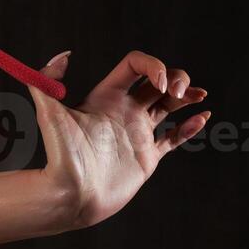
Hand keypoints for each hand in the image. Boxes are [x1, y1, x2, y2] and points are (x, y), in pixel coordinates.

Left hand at [31, 50, 208, 229]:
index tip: (161, 82)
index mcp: (106, 97)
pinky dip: (190, 127)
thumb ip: (46, 80)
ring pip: (169, 106)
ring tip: (198, 96)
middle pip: (156, 82)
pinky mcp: (147, 157)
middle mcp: (123, 111)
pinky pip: (174, 138)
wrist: (71, 194)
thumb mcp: (49, 113)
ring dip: (187, 96)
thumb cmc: (60, 155)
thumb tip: (64, 54)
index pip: (135, 66)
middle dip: (176, 78)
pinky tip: (202, 117)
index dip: (153, 65)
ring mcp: (137, 133)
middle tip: (179, 93)